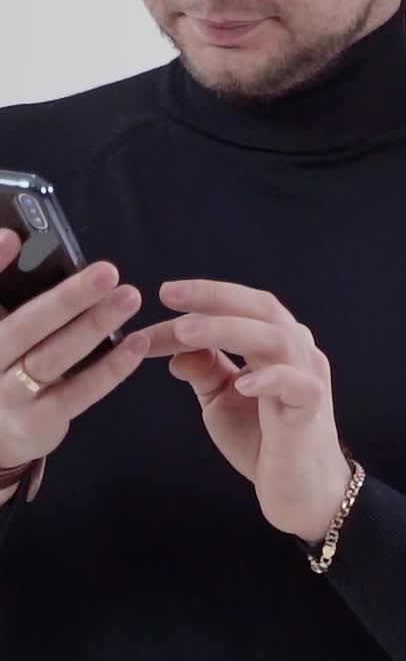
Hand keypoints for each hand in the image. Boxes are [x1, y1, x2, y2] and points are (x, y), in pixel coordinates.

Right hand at [0, 229, 146, 497]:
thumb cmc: (1, 364)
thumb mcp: (1, 326)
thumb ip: (10, 292)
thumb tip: (24, 240)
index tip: (12, 236)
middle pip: (21, 328)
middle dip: (65, 299)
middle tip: (107, 271)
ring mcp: (6, 398)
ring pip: (51, 358)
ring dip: (93, 326)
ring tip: (130, 297)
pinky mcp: (36, 424)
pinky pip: (78, 393)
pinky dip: (109, 368)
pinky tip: (137, 343)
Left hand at [129, 279, 350, 542]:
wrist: (300, 490)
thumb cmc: (264, 440)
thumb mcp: (222, 400)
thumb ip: (205, 371)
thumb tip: (177, 350)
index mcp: (274, 343)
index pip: (238, 309)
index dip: (198, 302)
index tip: (155, 305)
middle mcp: (296, 350)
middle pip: (261, 308)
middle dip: (215, 297)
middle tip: (170, 294)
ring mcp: (308, 375)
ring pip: (276, 338)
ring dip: (230, 330)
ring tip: (186, 332)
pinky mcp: (311, 406)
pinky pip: (296, 384)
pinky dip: (269, 378)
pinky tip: (241, 384)